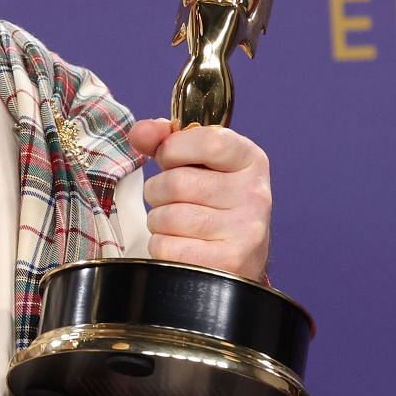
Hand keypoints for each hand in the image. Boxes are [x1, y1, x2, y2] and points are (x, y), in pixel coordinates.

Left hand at [126, 119, 271, 281]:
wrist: (236, 260)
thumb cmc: (212, 204)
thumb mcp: (198, 164)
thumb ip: (166, 141)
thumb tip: (141, 132)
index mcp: (250, 161)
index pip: (208, 141)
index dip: (174, 148)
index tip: (169, 158)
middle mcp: (254, 194)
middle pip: (177, 183)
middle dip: (158, 191)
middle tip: (172, 200)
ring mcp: (245, 231)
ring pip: (167, 217)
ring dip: (159, 222)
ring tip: (179, 225)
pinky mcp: (228, 263)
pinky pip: (166, 247)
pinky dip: (162, 247)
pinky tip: (183, 246)